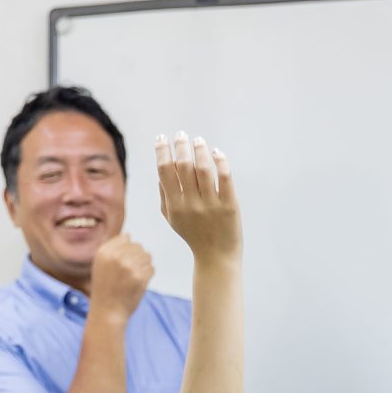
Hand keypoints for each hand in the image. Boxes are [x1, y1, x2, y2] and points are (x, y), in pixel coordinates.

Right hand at [88, 235, 153, 321]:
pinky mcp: (140, 278)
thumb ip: (112, 249)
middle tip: (129, 272)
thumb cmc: (105, 287)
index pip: (126, 238)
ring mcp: (129, 267)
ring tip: (134, 276)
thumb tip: (129, 235)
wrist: (108, 311)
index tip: (122, 262)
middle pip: (138, 246)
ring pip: (147, 256)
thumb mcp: (100, 264)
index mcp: (104, 252)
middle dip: (137, 257)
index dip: (127, 250)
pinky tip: (138, 283)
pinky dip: (148, 275)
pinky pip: (152, 268)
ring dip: (144, 265)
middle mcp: (116, 257)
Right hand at [156, 131, 239, 260]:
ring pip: (203, 169)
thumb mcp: (172, 218)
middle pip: (183, 167)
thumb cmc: (193, 234)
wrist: (216, 257)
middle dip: (180, 146)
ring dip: (200, 150)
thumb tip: (162, 168)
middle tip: (181, 134)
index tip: (162, 138)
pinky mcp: (229, 205)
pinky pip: (224, 178)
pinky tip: (216, 153)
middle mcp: (191, 204)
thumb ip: (164, 195)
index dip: (162, 151)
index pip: (165, 172)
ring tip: (198, 140)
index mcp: (174, 206)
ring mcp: (211, 205)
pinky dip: (220, 162)